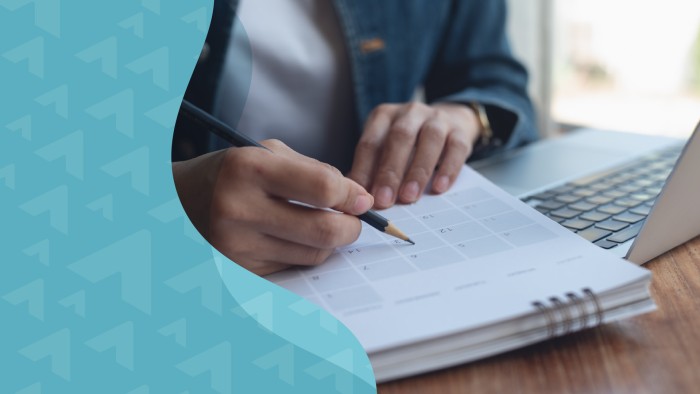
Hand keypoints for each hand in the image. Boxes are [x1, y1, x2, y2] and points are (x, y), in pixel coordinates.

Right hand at [172, 139, 373, 275]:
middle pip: (325, 230)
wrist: (180, 202)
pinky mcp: (240, 270)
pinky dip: (303, 253)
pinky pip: (294, 267)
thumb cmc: (232, 174)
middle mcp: (239, 209)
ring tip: (319, 224)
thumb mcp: (267, 154)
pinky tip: (292, 238)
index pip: (323, 188)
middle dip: (351, 227)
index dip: (351, 194)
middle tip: (353, 220)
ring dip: (329, 242)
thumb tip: (361, 200)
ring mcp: (237, 246)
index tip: (360, 198)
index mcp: (247, 169)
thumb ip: (317, 171)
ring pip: (314, 254)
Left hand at [349, 102, 480, 208]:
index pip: (371, 143)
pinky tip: (439, 187)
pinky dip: (448, 169)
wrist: (450, 121)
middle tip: (384, 200)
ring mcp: (438, 118)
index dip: (365, 170)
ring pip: (429, 140)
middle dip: (390, 172)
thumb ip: (373, 169)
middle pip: (399, 138)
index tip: (363, 196)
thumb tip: (360, 197)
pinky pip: (456, 148)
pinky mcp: (460, 131)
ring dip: (418, 171)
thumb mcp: (386, 149)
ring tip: (409, 197)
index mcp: (384, 116)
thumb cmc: (410, 142)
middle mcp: (410, 112)